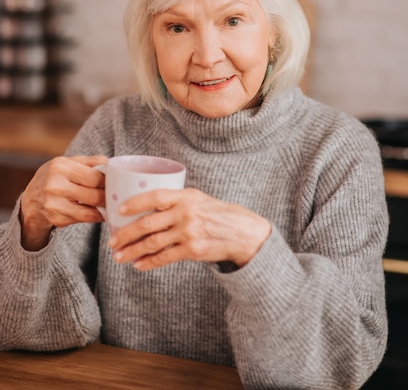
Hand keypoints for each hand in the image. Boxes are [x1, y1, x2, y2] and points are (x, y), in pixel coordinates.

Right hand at [19, 155, 107, 250]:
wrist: (31, 200)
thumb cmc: (55, 177)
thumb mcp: (68, 163)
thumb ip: (90, 162)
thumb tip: (112, 164)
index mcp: (60, 167)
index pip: (94, 177)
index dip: (108, 181)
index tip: (116, 183)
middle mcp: (55, 186)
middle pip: (94, 195)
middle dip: (108, 197)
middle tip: (116, 196)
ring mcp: (54, 205)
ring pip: (90, 211)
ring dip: (104, 209)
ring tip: (111, 205)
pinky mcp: (57, 220)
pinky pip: (83, 220)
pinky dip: (94, 217)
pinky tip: (100, 212)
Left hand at [108, 188, 271, 270]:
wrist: (241, 232)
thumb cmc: (216, 213)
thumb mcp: (198, 198)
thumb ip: (175, 200)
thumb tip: (145, 205)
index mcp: (186, 196)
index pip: (155, 197)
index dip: (135, 203)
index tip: (119, 210)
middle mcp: (186, 213)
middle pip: (148, 224)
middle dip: (126, 234)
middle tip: (111, 241)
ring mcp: (189, 233)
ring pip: (152, 243)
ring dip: (132, 251)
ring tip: (119, 256)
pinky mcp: (192, 251)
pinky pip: (164, 257)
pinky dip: (148, 262)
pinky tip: (138, 265)